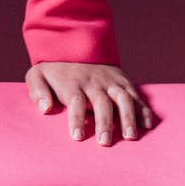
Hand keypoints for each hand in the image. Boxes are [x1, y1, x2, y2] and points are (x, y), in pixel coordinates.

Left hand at [25, 62, 152, 144]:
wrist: (73, 42)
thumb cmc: (54, 69)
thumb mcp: (37, 75)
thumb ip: (37, 91)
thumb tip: (45, 108)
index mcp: (73, 83)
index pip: (75, 101)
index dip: (76, 119)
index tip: (77, 137)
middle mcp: (93, 83)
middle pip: (101, 102)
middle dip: (104, 123)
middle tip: (105, 143)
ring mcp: (110, 82)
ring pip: (122, 98)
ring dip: (127, 117)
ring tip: (130, 137)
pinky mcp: (123, 82)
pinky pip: (136, 95)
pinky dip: (143, 109)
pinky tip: (147, 125)